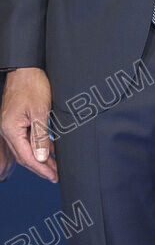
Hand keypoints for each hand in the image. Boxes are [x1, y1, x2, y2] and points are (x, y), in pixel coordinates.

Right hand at [0, 68, 57, 182]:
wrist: (25, 68)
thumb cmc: (32, 85)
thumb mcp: (40, 111)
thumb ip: (40, 135)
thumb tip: (40, 158)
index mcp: (11, 129)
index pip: (26, 156)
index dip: (41, 168)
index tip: (53, 176)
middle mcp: (8, 130)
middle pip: (25, 155)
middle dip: (41, 167)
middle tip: (56, 175)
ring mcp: (11, 125)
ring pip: (26, 148)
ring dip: (40, 158)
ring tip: (55, 166)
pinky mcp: (17, 121)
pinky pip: (27, 138)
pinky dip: (38, 146)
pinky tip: (50, 150)